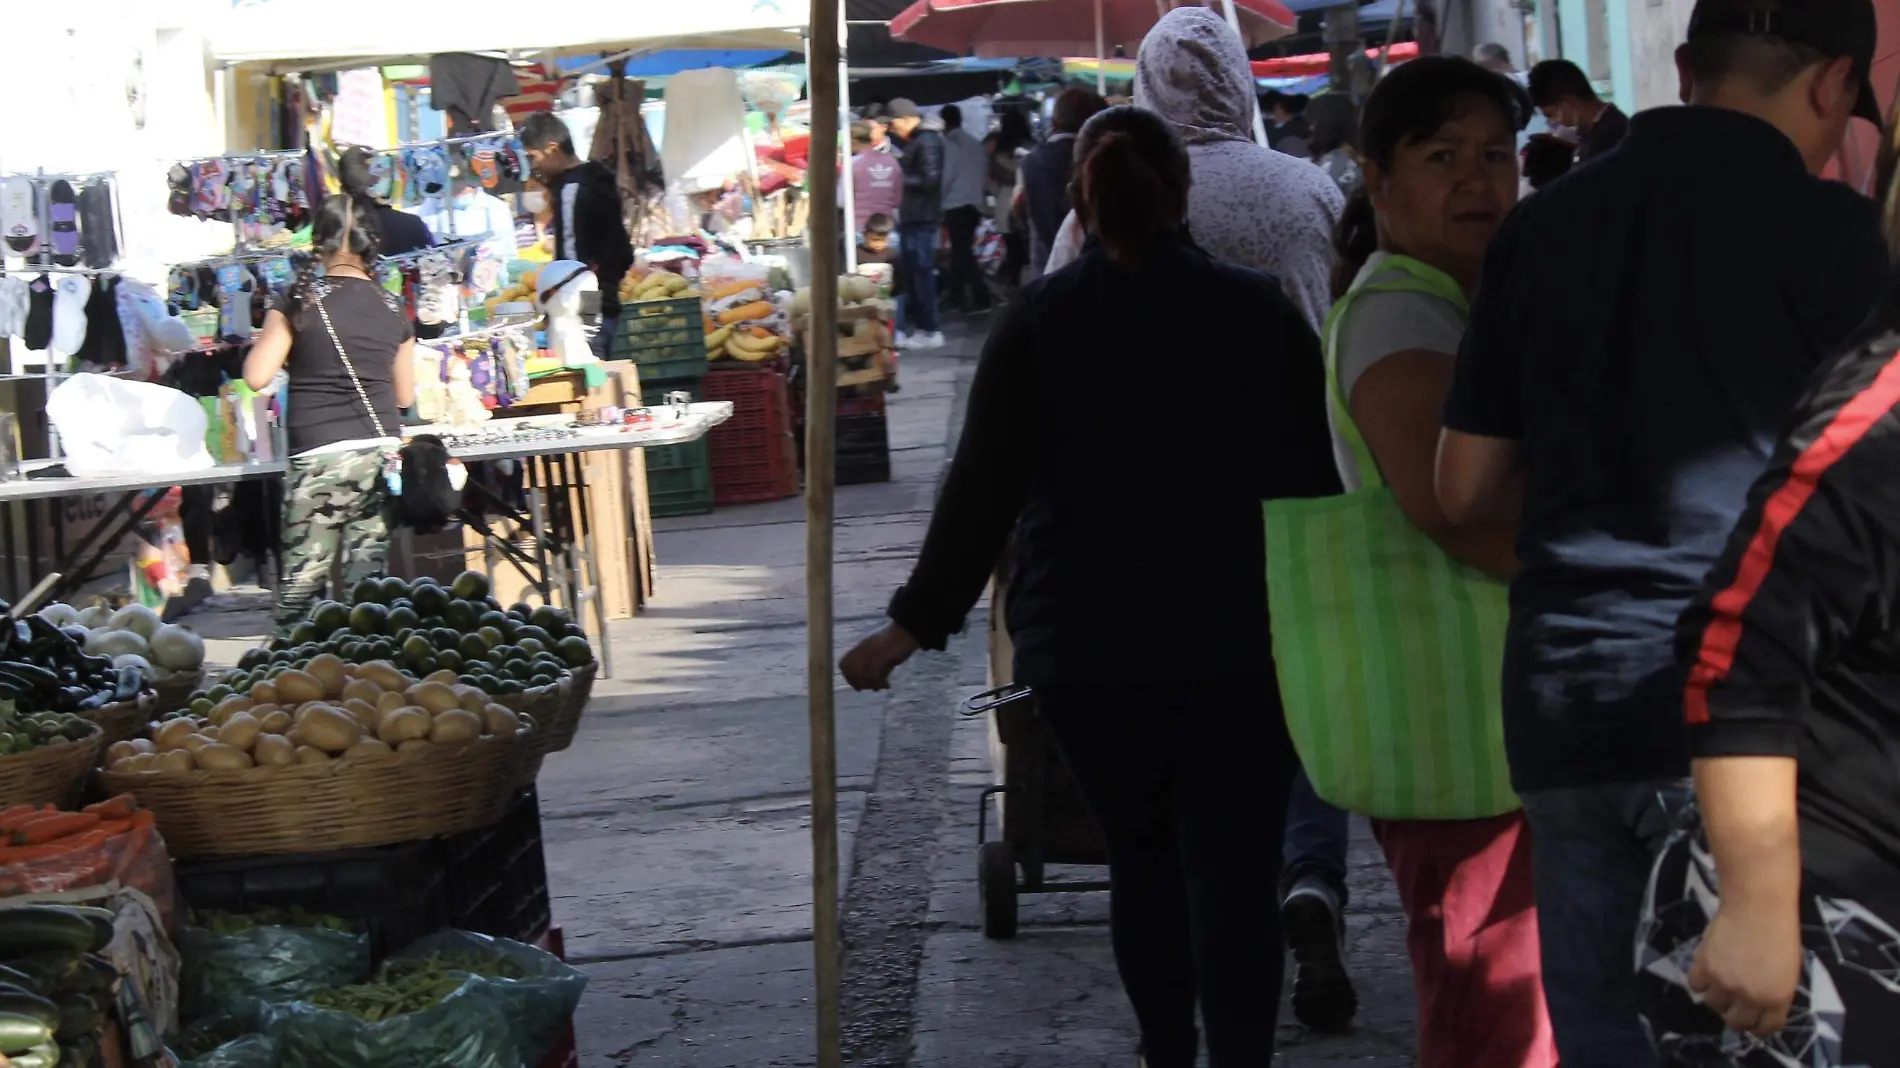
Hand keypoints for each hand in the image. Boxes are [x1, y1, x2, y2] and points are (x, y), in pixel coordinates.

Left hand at [840, 623, 920, 691]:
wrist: (905, 632)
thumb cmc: (894, 640)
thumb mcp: (876, 648)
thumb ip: (869, 660)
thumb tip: (867, 677)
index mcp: (859, 647)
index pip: (843, 664)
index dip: (848, 675)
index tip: (857, 682)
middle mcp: (861, 651)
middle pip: (850, 672)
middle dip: (857, 683)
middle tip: (869, 687)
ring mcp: (869, 655)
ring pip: (860, 676)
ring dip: (870, 684)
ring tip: (880, 686)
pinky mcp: (879, 660)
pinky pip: (873, 677)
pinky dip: (880, 684)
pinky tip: (887, 685)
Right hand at [1688, 900, 1802, 1036]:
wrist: (1758, 907)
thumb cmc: (1780, 933)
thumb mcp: (1787, 971)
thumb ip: (1773, 992)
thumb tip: (1758, 1003)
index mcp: (1777, 999)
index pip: (1766, 1027)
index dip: (1757, 1026)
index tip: (1751, 1019)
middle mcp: (1751, 997)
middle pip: (1736, 1022)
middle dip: (1734, 1015)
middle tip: (1732, 1002)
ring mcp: (1726, 984)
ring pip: (1713, 1004)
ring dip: (1716, 995)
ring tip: (1719, 979)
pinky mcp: (1704, 968)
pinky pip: (1695, 985)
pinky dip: (1699, 980)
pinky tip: (1706, 968)